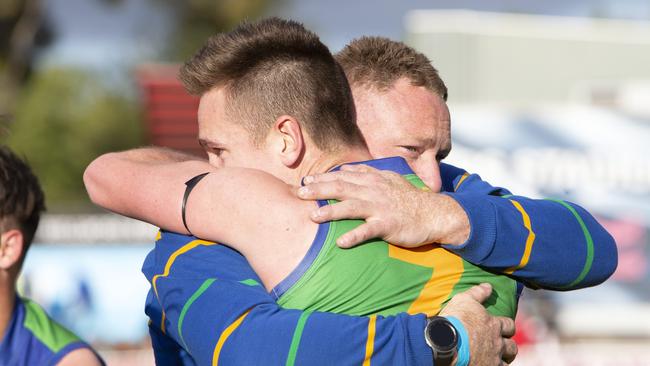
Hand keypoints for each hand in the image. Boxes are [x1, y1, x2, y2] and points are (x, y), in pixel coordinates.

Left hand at [296, 164, 468, 247]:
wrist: (434, 214)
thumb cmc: (409, 199)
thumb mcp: (388, 180)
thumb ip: (366, 174)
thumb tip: (345, 169)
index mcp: (372, 181)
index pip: (343, 177)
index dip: (322, 178)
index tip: (304, 180)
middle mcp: (374, 192)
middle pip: (341, 188)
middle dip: (319, 190)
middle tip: (299, 193)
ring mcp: (381, 208)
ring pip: (352, 207)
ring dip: (331, 211)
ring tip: (313, 216)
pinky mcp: (389, 225)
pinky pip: (369, 231)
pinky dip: (355, 236)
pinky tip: (341, 243)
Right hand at [439, 284, 516, 364]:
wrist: (446, 341)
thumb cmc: (455, 319)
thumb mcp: (464, 300)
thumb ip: (478, 293)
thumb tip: (488, 286)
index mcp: (494, 325)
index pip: (509, 325)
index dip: (507, 327)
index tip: (503, 328)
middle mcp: (497, 342)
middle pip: (512, 346)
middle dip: (509, 346)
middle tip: (502, 346)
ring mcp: (493, 358)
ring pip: (506, 361)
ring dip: (504, 359)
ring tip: (497, 359)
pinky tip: (488, 365)